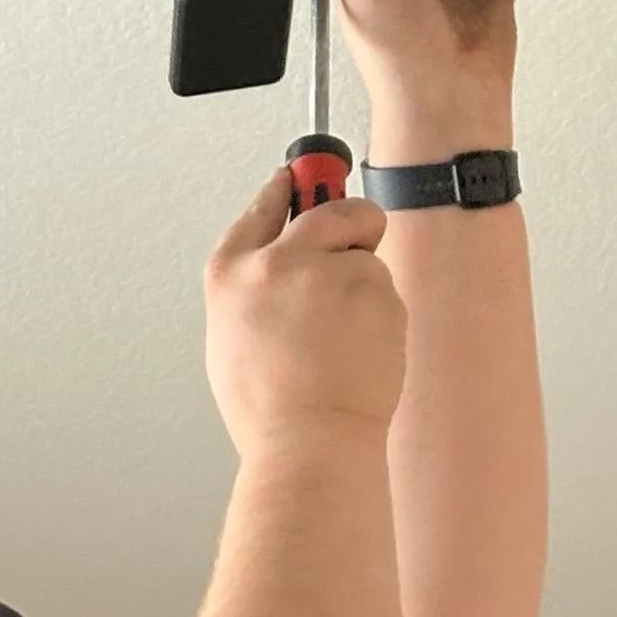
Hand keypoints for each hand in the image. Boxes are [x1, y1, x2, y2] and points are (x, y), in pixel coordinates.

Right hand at [203, 168, 407, 456]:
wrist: (310, 441)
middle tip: (357, 237)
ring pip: (364, 257)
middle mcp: (275, 263)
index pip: (261, 208)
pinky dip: (382, 316)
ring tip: (344, 342)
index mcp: (230, 274)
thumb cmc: (269, 409)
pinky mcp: (371, 288)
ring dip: (365, 289)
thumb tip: (277, 266)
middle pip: (329, 208)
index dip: (285, 189)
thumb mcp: (231, 338)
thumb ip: (253, 289)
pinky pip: (386, 290)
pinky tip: (361, 351)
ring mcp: (325, 272)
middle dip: (350, 220)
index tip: (297, 174)